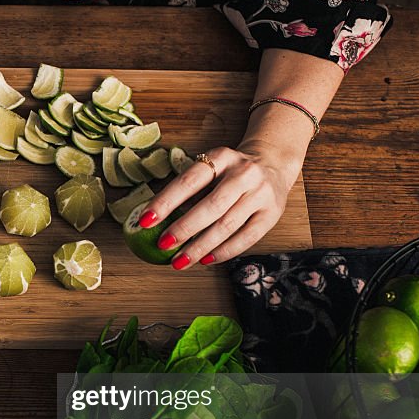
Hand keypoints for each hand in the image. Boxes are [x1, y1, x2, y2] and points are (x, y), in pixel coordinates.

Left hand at [138, 141, 302, 268]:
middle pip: (211, 206)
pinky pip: (246, 238)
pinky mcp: (272, 214)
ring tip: (179, 261)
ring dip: (200, 247)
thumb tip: (154, 221)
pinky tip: (206, 261)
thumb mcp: (210, 168)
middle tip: (163, 245)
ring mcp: (261, 194)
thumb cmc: (229, 172)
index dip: (165, 202)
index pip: (189, 181)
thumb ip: (188, 190)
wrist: (273, 163)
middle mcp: (244, 174)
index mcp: (222, 157)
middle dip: (184, 229)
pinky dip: (224, 252)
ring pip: (227, 225)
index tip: (145, 221)